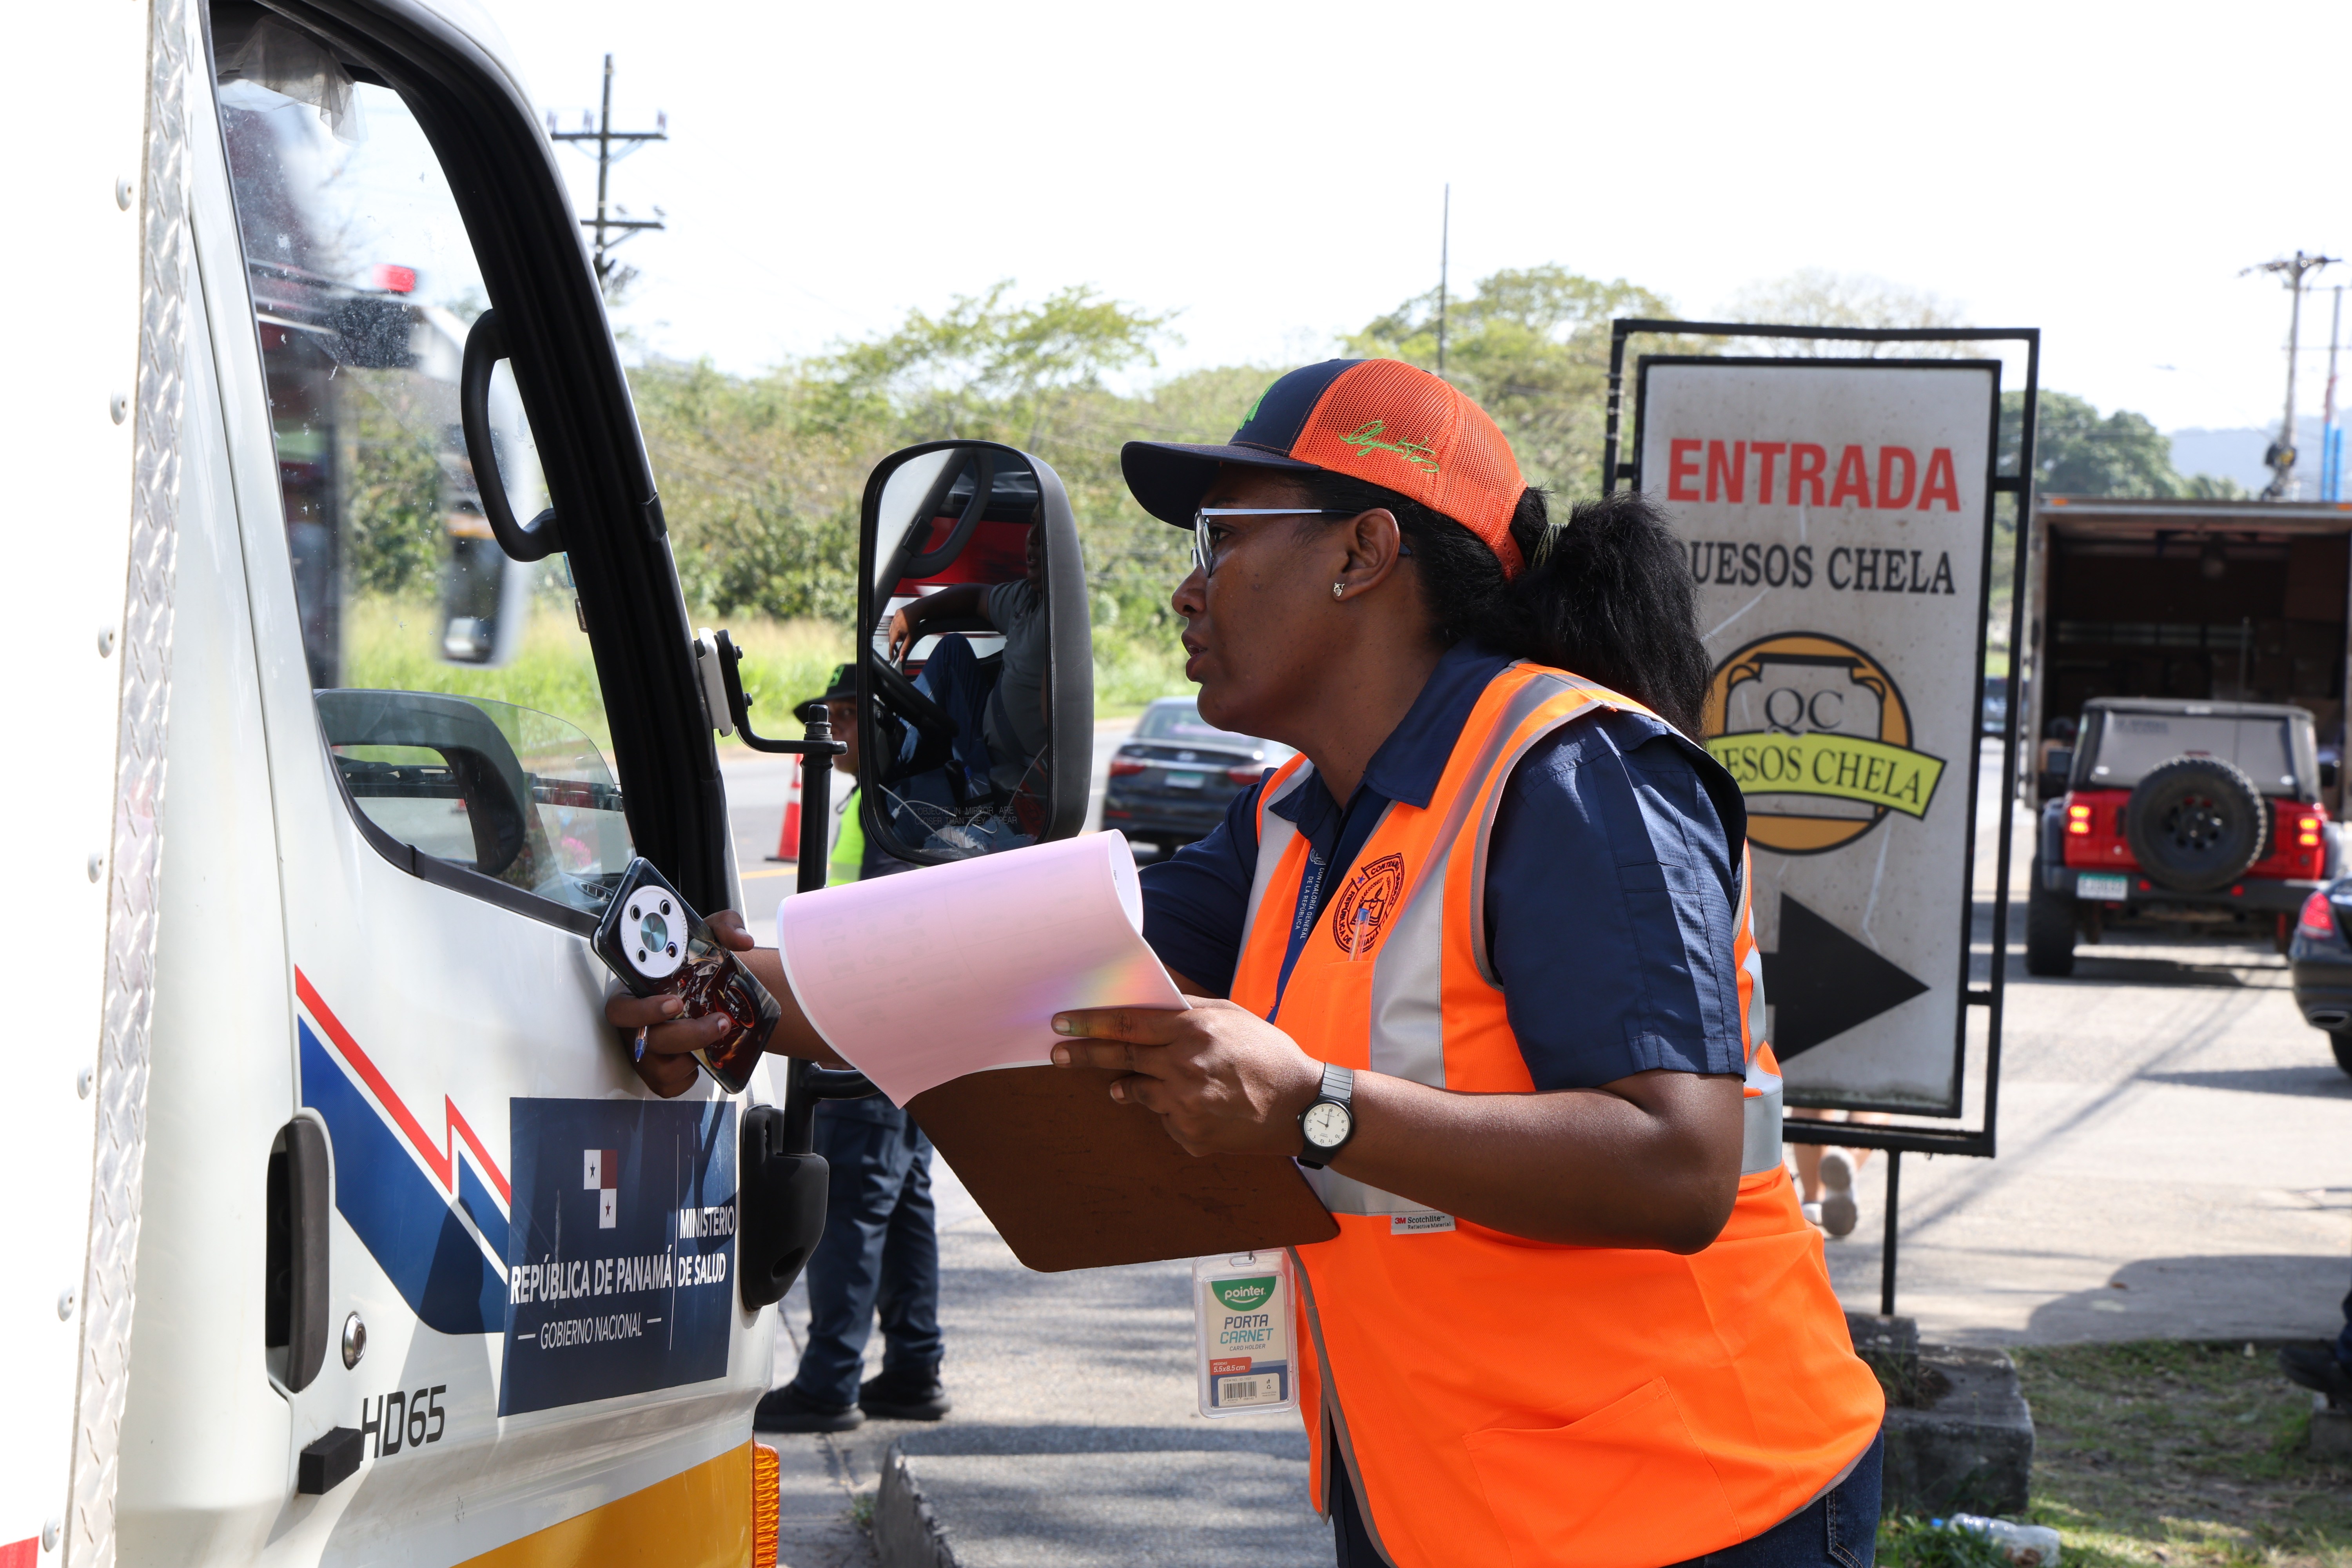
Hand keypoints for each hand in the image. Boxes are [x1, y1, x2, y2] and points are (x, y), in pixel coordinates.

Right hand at [605, 910, 757, 1097]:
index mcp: (633, 995)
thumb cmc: (694, 966)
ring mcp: (644, 1052)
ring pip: (659, 1066)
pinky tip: (704, 1058)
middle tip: (718, 1022)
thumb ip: (723, 926)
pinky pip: (668, 1084)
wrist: (708, 991)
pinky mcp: (657, 1073)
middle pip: (646, 1041)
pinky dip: (688, 1077)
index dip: (644, 1010)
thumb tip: (741, 939)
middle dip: (685, 1035)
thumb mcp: (708, 937)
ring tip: (720, 1035)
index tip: (676, 1003)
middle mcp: (634, 1026)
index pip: (619, 1009)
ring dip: (693, 1054)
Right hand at [886, 604, 916, 660]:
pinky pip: (894, 623)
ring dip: (896, 635)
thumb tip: (901, 657)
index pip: (891, 644)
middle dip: (894, 643)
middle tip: (897, 649)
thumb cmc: (914, 622)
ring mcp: (893, 618)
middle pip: (891, 637)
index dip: (891, 651)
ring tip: (902, 637)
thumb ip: (905, 647)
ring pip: (892, 630)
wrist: (917, 609)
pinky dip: (897, 628)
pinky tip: (902, 628)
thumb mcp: (910, 637)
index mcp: (896, 630)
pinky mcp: (896, 614)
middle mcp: (893, 624)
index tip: (891, 656)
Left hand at [1048, 998, 1323, 1157]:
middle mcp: (1185, 1067)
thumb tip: (1149, 999)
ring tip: (1119, 1086)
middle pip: (1121, 1058)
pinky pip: (1165, 1119)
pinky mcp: (1192, 1133)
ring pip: (1138, 1092)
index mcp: (1194, 1032)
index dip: (1091, 1023)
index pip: (1128, 1025)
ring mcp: (1187, 1104)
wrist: (1302, 1106)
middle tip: (1058, 1053)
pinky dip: (1169, 1110)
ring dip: (1125, 1087)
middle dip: (1083, 1054)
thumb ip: (1189, 1008)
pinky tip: (1194, 1106)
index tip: (1063, 1022)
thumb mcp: (1233, 1015)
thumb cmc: (1267, 1053)